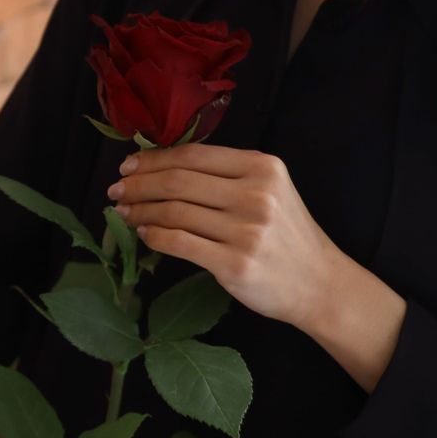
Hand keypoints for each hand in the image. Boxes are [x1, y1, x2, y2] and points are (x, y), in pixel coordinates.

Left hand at [106, 142, 345, 329]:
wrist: (320, 283)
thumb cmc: (287, 235)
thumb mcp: (269, 191)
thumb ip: (226, 176)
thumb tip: (161, 168)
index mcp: (262, 167)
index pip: (193, 155)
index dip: (153, 159)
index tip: (128, 166)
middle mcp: (255, 195)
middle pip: (178, 181)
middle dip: (139, 184)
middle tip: (116, 190)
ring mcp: (246, 231)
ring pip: (174, 212)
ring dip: (140, 210)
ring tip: (124, 212)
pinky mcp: (235, 264)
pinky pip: (179, 243)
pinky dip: (154, 236)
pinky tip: (143, 233)